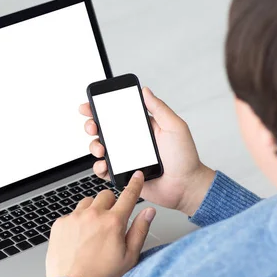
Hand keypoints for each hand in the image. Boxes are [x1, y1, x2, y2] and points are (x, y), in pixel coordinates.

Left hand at [46, 171, 154, 276]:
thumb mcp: (129, 257)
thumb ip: (140, 230)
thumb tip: (149, 212)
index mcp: (113, 223)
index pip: (128, 196)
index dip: (135, 184)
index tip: (137, 175)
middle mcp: (93, 215)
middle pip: (106, 195)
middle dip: (110, 204)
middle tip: (110, 222)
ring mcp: (74, 218)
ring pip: (87, 202)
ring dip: (93, 211)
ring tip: (93, 232)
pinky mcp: (60, 224)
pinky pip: (71, 214)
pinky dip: (76, 222)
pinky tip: (78, 239)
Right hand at [80, 87, 214, 215]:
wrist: (186, 186)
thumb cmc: (185, 158)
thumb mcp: (174, 127)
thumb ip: (159, 108)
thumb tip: (145, 90)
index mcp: (140, 128)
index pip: (116, 114)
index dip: (100, 108)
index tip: (90, 105)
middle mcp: (130, 142)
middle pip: (102, 130)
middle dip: (92, 125)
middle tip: (93, 126)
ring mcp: (125, 158)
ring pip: (100, 149)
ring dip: (94, 146)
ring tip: (102, 149)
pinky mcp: (123, 174)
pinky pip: (104, 170)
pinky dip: (99, 167)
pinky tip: (104, 164)